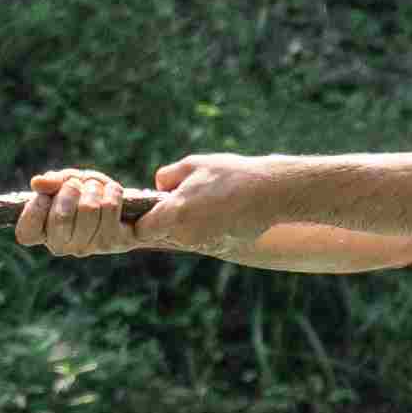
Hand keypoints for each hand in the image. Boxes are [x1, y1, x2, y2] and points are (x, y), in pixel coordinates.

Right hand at [15, 167, 149, 257]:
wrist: (129, 206)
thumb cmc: (89, 193)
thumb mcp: (69, 181)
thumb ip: (53, 182)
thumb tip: (37, 183)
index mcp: (47, 234)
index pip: (27, 234)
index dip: (34, 210)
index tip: (44, 196)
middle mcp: (67, 246)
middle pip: (62, 216)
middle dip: (72, 188)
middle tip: (80, 186)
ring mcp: (92, 246)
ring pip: (89, 207)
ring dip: (95, 186)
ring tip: (99, 189)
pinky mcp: (118, 240)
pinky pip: (111, 205)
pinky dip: (114, 192)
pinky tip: (118, 191)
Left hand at [129, 153, 277, 261]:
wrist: (270, 192)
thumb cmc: (230, 175)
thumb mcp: (193, 164)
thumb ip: (167, 177)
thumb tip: (159, 189)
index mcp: (174, 214)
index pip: (141, 230)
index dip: (142, 218)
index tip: (151, 206)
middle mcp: (185, 235)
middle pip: (161, 234)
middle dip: (165, 219)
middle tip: (182, 198)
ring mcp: (203, 244)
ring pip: (181, 237)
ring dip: (184, 224)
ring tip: (204, 202)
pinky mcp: (220, 248)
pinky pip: (200, 239)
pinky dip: (203, 229)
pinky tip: (218, 211)